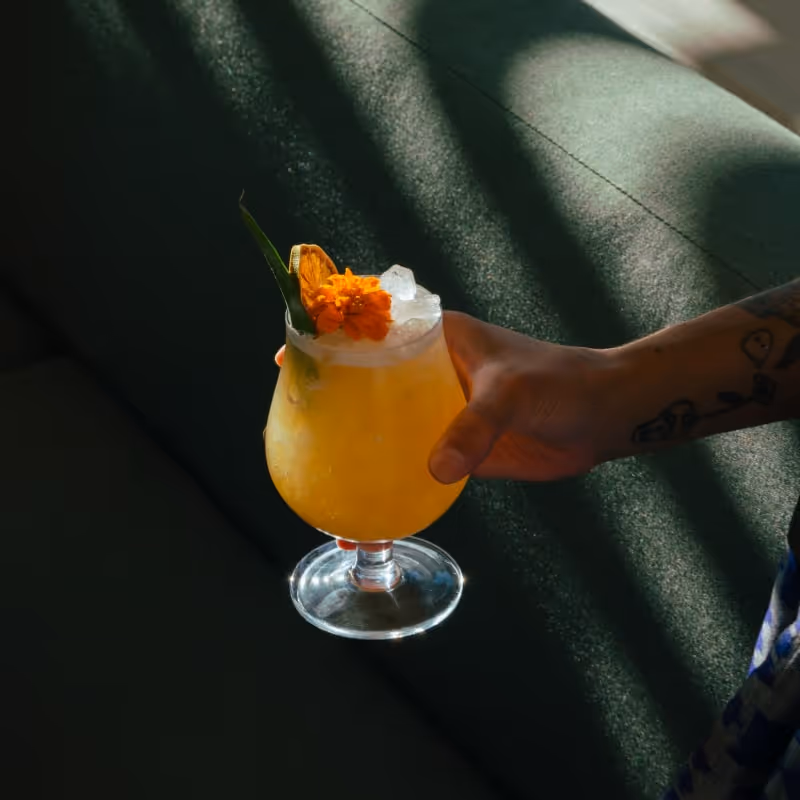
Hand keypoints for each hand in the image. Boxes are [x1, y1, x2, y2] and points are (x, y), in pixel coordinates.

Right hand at [273, 311, 609, 486]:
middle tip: (289, 421)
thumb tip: (434, 470)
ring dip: (354, 442)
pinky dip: (389, 476)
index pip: (370, 328)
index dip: (326, 337)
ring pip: (385, 423)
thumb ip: (474, 426)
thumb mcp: (512, 393)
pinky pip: (412, 459)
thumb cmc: (561, 383)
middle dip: (329, 397)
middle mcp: (430, 371)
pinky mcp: (456, 445)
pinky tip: (366, 503)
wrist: (601, 418)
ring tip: (315, 468)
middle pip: (367, 381)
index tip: (285, 355)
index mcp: (437, 338)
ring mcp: (440, 410)